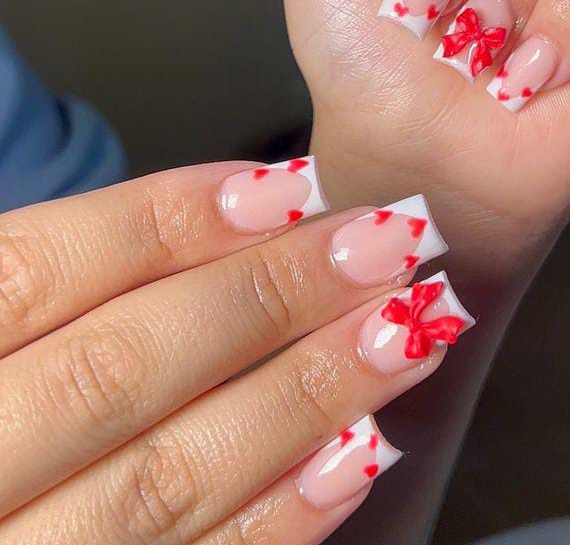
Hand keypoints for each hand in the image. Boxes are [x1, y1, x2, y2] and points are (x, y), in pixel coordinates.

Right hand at [0, 158, 469, 542]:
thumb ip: (66, 293)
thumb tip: (230, 219)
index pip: (40, 269)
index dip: (169, 218)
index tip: (291, 186)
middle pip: (123, 364)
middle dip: (269, 296)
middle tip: (382, 246)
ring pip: (169, 475)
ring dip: (305, 396)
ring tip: (400, 334)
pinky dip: (279, 518)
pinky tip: (359, 454)